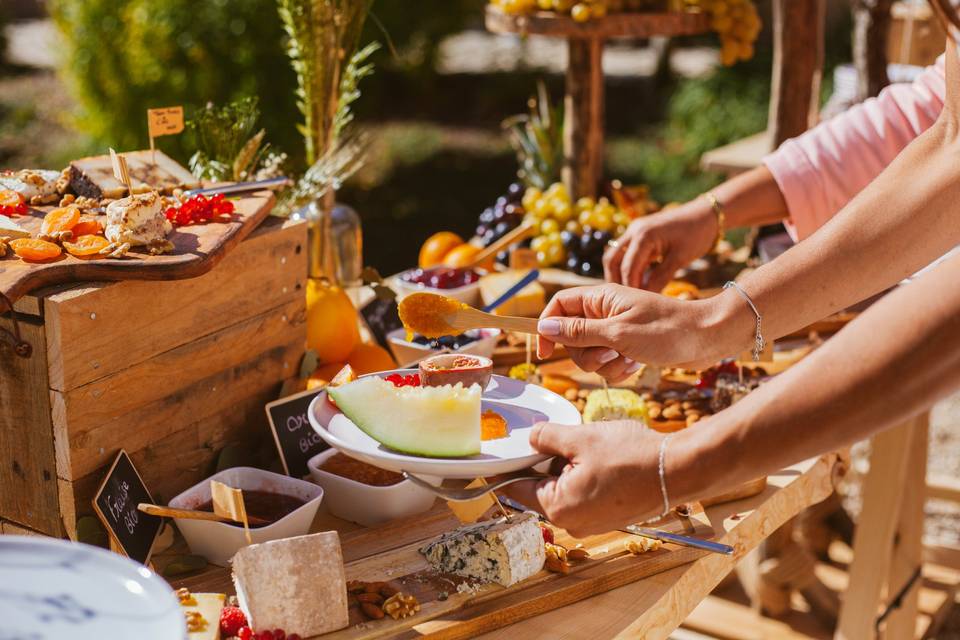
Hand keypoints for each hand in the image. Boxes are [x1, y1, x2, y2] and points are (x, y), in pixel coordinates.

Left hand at [503, 421, 665, 536]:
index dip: (510, 467)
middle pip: (542, 487)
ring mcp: (592, 523)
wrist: (678, 470)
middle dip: (547, 463)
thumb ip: (548, 438)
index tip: (499, 457)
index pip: (518, 487)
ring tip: (588, 446)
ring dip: (568, 467)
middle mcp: (572, 523)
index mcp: (557, 507)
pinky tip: (601, 457)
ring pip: (565, 489)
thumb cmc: (630, 456)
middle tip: (560, 438)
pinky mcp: (609, 517)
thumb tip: (531, 437)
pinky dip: (586, 475)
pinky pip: (585, 494)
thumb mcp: (580, 438)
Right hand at [537, 283, 736, 376]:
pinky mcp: (628, 346)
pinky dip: (619, 369)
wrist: (708, 338)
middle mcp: (605, 312)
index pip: (558, 306)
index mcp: (600, 298)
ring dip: (605, 365)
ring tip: (629, 359)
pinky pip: (608, 364)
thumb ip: (579, 331)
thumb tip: (545, 326)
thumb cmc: (667, 330)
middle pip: (571, 337)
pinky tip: (637, 365)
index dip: (546, 327)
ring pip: (589, 355)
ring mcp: (616, 330)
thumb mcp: (618, 333)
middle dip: (585, 354)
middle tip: (609, 353)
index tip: (545, 352)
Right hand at [603, 200, 716, 289]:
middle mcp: (633, 231)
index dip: (630, 288)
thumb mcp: (680, 258)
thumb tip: (646, 297)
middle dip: (616, 280)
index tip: (636, 304)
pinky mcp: (639, 234)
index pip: (628, 268)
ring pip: (615, 256)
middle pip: (612, 260)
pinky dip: (627, 267)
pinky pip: (625, 253)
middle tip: (625, 300)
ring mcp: (634, 231)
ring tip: (629, 293)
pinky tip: (637, 281)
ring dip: (619, 274)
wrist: (706, 213)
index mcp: (643, 235)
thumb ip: (661, 278)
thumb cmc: (697, 234)